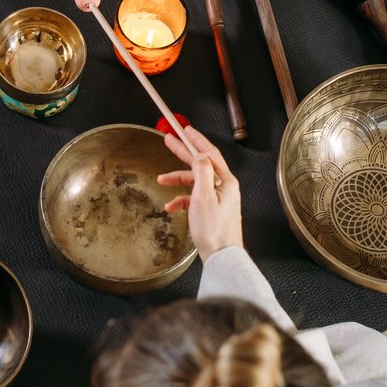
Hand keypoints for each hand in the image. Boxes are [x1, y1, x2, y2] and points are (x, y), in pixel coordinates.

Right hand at [157, 126, 242, 260]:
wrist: (221, 256)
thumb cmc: (214, 230)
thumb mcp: (203, 196)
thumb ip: (201, 172)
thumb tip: (200, 155)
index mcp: (225, 181)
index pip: (209, 153)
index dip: (196, 140)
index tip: (186, 130)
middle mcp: (224, 187)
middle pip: (201, 164)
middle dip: (183, 153)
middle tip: (169, 141)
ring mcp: (218, 199)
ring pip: (195, 182)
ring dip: (177, 180)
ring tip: (161, 179)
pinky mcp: (211, 210)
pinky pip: (194, 198)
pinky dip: (181, 199)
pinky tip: (170, 206)